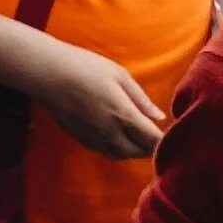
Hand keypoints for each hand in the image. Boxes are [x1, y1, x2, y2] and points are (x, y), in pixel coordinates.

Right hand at [32, 40, 164, 158]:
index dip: (165, 141)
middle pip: (139, 151)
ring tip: (143, 140)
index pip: (152, 138)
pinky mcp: (81, 139)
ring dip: (136, 151)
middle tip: (161, 138)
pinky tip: (121, 139)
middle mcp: (110, 132)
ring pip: (122, 155)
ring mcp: (94, 138)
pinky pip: (106, 152)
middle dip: (153, 148)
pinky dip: (119, 151)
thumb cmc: (85, 67)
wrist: (48, 74)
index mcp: (123, 114)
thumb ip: (141, 99)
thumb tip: (160, 117)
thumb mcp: (120, 76)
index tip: (175, 136)